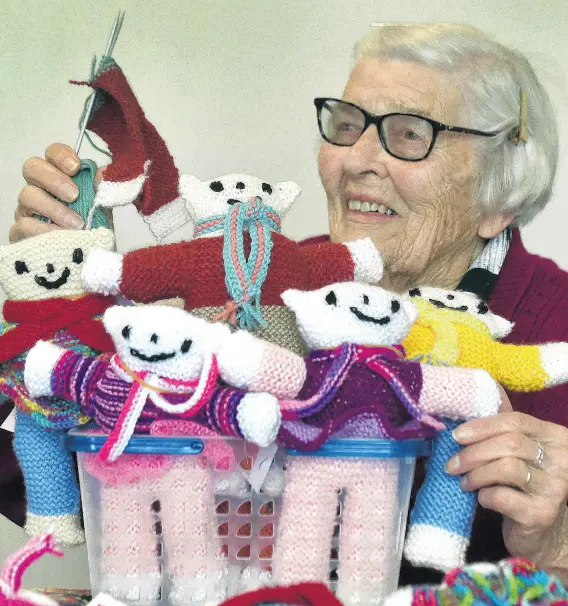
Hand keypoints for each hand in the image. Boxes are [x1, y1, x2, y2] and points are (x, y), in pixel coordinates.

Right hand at [11, 143, 103, 241]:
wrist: (90, 257)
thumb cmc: (94, 227)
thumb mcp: (103, 207)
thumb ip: (101, 189)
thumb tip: (103, 172)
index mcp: (60, 176)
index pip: (53, 153)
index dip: (61, 155)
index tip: (76, 167)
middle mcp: (39, 188)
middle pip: (32, 168)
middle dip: (54, 179)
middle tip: (74, 195)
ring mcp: (27, 209)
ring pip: (27, 195)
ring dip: (54, 209)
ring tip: (76, 224)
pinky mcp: (21, 232)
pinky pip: (24, 225)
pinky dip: (45, 230)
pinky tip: (62, 237)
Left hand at [447, 388, 567, 574]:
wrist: (539, 531)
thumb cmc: (521, 484)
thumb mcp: (515, 453)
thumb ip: (499, 430)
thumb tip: (465, 407)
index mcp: (555, 437)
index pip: (516, 421)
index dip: (482, 426)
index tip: (456, 435)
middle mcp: (562, 461)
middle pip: (510, 443)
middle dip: (473, 453)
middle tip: (452, 464)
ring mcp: (555, 488)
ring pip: (506, 468)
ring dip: (476, 474)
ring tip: (464, 482)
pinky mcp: (542, 513)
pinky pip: (502, 496)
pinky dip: (484, 495)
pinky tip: (481, 498)